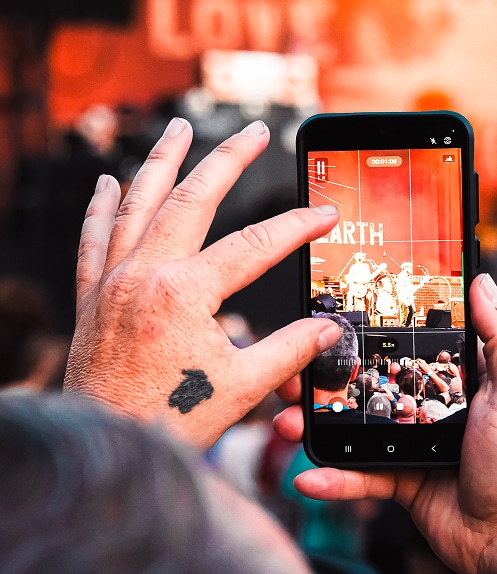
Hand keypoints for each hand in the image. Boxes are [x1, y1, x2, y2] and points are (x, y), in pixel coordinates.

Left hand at [64, 117, 342, 448]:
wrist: (106, 447)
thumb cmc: (171, 421)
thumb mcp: (243, 387)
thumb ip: (290, 350)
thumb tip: (329, 328)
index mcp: (184, 294)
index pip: (254, 245)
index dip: (297, 226)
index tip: (326, 214)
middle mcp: (144, 274)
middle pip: (193, 199)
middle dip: (229, 160)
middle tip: (255, 130)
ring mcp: (112, 281)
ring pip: (138, 203)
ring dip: (162, 161)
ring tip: (180, 127)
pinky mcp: (90, 297)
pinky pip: (92, 238)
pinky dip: (100, 206)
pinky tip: (107, 179)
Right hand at [273, 274, 496, 573]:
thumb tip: (482, 281)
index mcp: (464, 380)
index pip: (416, 344)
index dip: (383, 327)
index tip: (345, 310)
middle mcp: (436, 407)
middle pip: (375, 383)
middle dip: (334, 378)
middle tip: (298, 368)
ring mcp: (415, 443)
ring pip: (357, 428)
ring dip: (320, 426)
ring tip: (286, 421)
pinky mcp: (402, 481)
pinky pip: (360, 475)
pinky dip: (334, 478)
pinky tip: (307, 477)